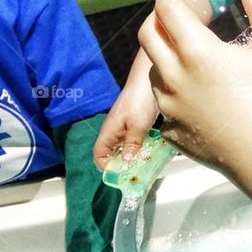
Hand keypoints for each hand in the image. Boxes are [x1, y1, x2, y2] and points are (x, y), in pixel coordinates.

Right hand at [93, 51, 159, 169]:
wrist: (150, 77)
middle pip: (112, 152)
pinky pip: (134, 138)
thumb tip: (125, 164)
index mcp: (110, 131)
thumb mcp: (138, 126)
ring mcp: (125, 124)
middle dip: (121, 163)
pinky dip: (140, 145)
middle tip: (136, 172)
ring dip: (132, 155)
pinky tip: (151, 148)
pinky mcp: (136, 120)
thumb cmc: (140, 100)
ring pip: (124, 146)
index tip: (121, 174)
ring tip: (145, 163)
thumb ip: (132, 145)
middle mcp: (115, 129)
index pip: (99, 155)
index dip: (106, 166)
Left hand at [138, 0, 251, 169]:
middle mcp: (173, 76)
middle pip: (147, 35)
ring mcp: (168, 106)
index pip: (166, 7)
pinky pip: (164, 101)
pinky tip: (200, 93)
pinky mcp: (171, 130)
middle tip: (179, 10)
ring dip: (165, 53)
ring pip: (153, 69)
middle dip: (159, 15)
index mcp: (196, 51)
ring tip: (192, 53)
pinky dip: (174, 88)